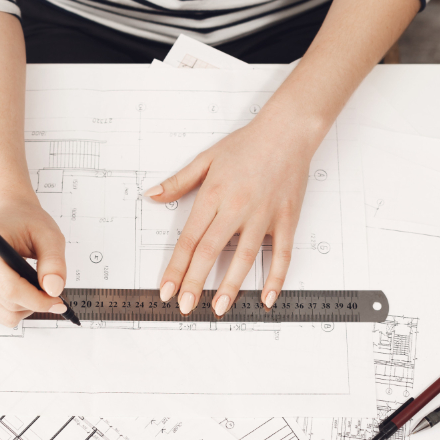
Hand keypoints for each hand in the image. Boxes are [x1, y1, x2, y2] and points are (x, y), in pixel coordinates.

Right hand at [0, 193, 67, 325]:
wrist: (9, 215)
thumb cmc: (27, 222)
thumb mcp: (49, 235)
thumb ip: (54, 262)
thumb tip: (53, 290)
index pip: (10, 288)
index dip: (37, 300)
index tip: (58, 302)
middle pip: (7, 303)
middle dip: (35, 303)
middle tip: (51, 291)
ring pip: (3, 314)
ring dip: (25, 307)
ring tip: (36, 286)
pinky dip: (14, 308)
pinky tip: (22, 289)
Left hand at [147, 112, 320, 316]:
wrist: (287, 131)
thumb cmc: (247, 144)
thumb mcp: (206, 158)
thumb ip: (179, 181)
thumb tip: (152, 196)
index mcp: (214, 194)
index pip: (189, 238)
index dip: (176, 267)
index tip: (166, 289)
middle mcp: (237, 207)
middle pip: (211, 251)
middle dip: (196, 282)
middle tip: (185, 307)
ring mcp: (264, 215)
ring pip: (245, 257)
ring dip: (231, 285)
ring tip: (220, 307)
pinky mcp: (287, 219)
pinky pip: (282, 254)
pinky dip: (276, 278)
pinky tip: (267, 298)